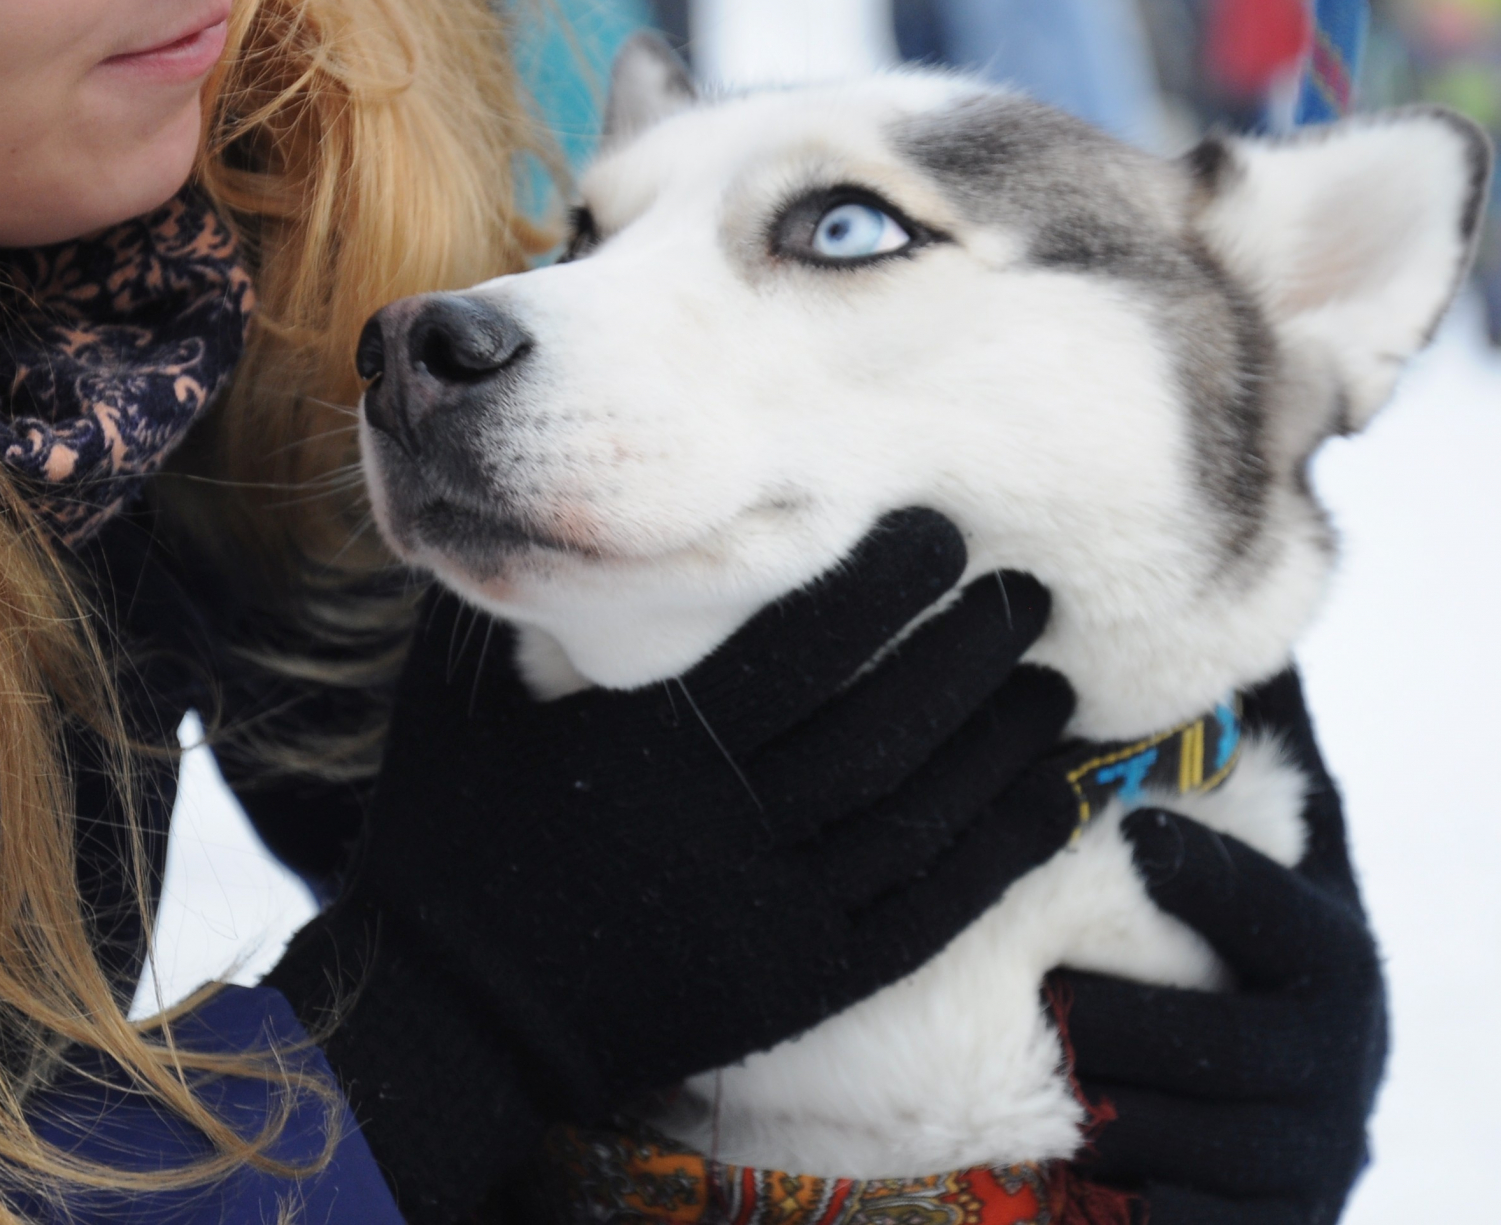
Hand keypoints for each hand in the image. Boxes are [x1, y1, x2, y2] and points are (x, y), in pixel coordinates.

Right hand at [269, 509, 1084, 1221]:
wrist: (449, 1013)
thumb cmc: (451, 834)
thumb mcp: (452, 701)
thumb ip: (508, 595)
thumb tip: (539, 487)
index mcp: (647, 750)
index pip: (798, 647)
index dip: (883, 582)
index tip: (942, 530)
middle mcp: (723, 829)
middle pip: (883, 724)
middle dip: (971, 651)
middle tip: (1028, 594)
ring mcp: (770, 912)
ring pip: (918, 814)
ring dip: (998, 741)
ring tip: (1051, 681)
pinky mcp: (801, 980)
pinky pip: (925, 913)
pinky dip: (996, 851)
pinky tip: (1049, 796)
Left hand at [1055, 670, 1384, 1224]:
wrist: (1269, 1156)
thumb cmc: (1240, 975)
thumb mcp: (1258, 872)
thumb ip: (1251, 762)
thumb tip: (1244, 617)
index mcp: (1334, 964)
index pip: (1289, 924)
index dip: (1221, 883)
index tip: (1133, 834)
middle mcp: (1337, 1072)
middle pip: (1225, 1051)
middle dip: (1127, 1021)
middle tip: (1036, 988)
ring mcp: (1300, 1169)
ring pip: (1183, 1144)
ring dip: (1100, 1112)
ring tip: (1013, 1077)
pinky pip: (1175, 1223)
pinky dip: (1112, 1205)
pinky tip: (1036, 1173)